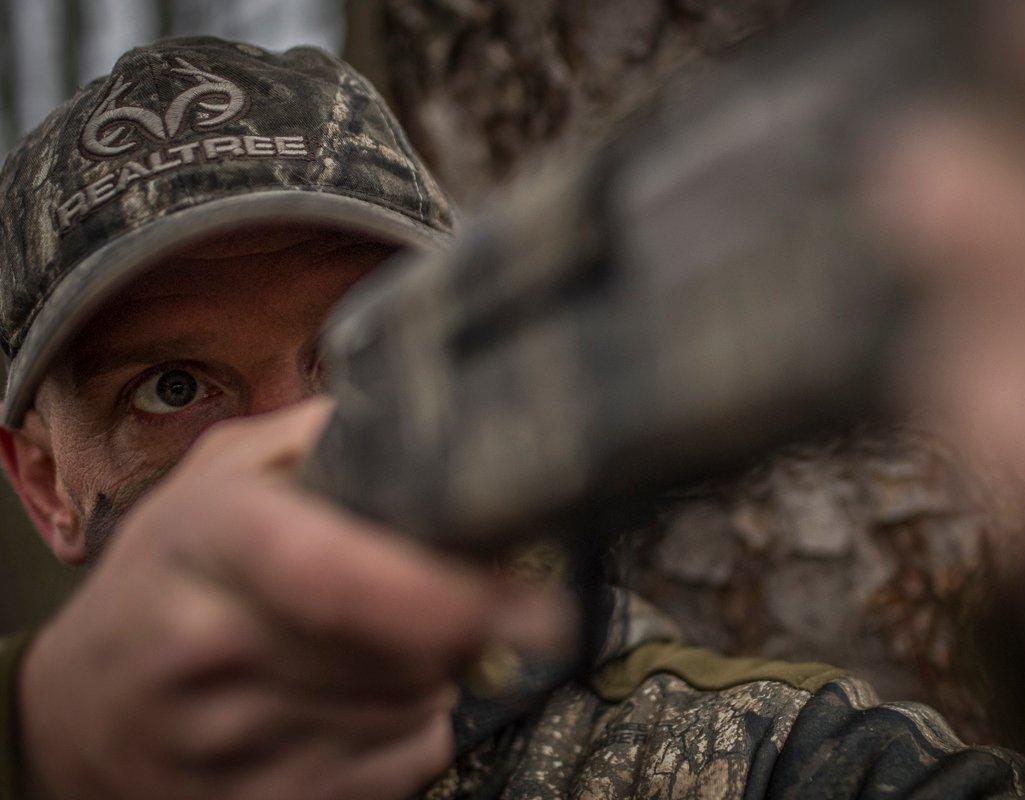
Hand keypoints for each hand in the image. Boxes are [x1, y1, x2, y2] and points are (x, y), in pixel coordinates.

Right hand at [17, 399, 571, 799]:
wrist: (82, 703)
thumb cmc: (171, 570)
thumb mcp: (224, 475)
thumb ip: (323, 438)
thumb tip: (441, 419)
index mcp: (209, 539)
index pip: (336, 577)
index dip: (446, 595)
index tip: (539, 606)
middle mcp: (208, 644)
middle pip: (400, 655)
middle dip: (461, 627)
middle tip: (459, 598)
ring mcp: (224, 740)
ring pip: (409, 714)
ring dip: (435, 676)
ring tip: (390, 642)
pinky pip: (396, 772)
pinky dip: (412, 734)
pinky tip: (368, 699)